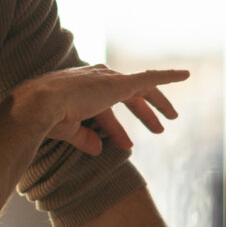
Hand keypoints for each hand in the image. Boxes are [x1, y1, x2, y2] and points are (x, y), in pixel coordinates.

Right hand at [10, 64, 188, 155]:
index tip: (126, 146)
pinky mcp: (119, 83)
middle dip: (143, 111)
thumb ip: (85, 137)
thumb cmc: (47, 117)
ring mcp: (109, 79)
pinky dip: (167, 76)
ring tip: (172, 117)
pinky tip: (185, 76)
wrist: (40, 104)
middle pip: (128, 93)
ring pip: (141, 88)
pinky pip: (149, 78)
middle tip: (159, 128)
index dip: (116, 128)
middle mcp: (97, 78)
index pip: (106, 107)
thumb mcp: (69, 130)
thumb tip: (98, 150)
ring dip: (157, 103)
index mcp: (83, 87)